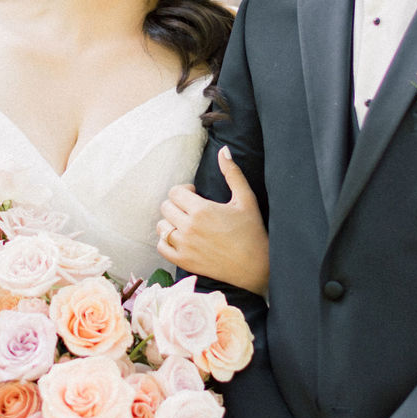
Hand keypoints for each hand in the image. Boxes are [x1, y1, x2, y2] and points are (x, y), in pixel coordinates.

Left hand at [156, 147, 268, 294]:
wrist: (255, 267)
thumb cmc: (252, 232)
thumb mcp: (246, 199)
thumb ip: (232, 173)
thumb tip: (224, 150)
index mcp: (202, 209)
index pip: (175, 192)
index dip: (184, 190)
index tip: (195, 195)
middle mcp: (189, 227)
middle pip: (166, 207)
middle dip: (176, 204)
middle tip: (191, 209)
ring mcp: (185, 246)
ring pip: (161, 227)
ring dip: (170, 222)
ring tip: (185, 223)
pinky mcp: (184, 261)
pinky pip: (161, 247)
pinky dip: (165, 241)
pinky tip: (180, 238)